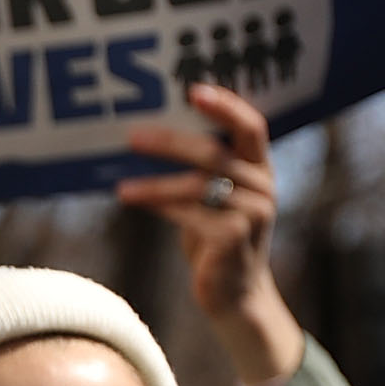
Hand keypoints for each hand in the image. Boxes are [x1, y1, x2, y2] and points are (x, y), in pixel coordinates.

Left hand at [118, 83, 302, 385]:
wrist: (234, 294)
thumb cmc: (214, 238)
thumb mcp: (212, 198)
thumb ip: (200, 169)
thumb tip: (147, 133)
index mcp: (259, 169)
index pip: (252, 126)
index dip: (226, 106)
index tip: (192, 90)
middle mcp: (263, 187)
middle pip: (215, 153)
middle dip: (171, 142)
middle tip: (132, 136)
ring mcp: (253, 214)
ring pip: (199, 185)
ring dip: (155, 182)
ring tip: (121, 184)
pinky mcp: (235, 239)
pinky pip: (190, 214)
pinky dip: (158, 205)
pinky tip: (132, 198)